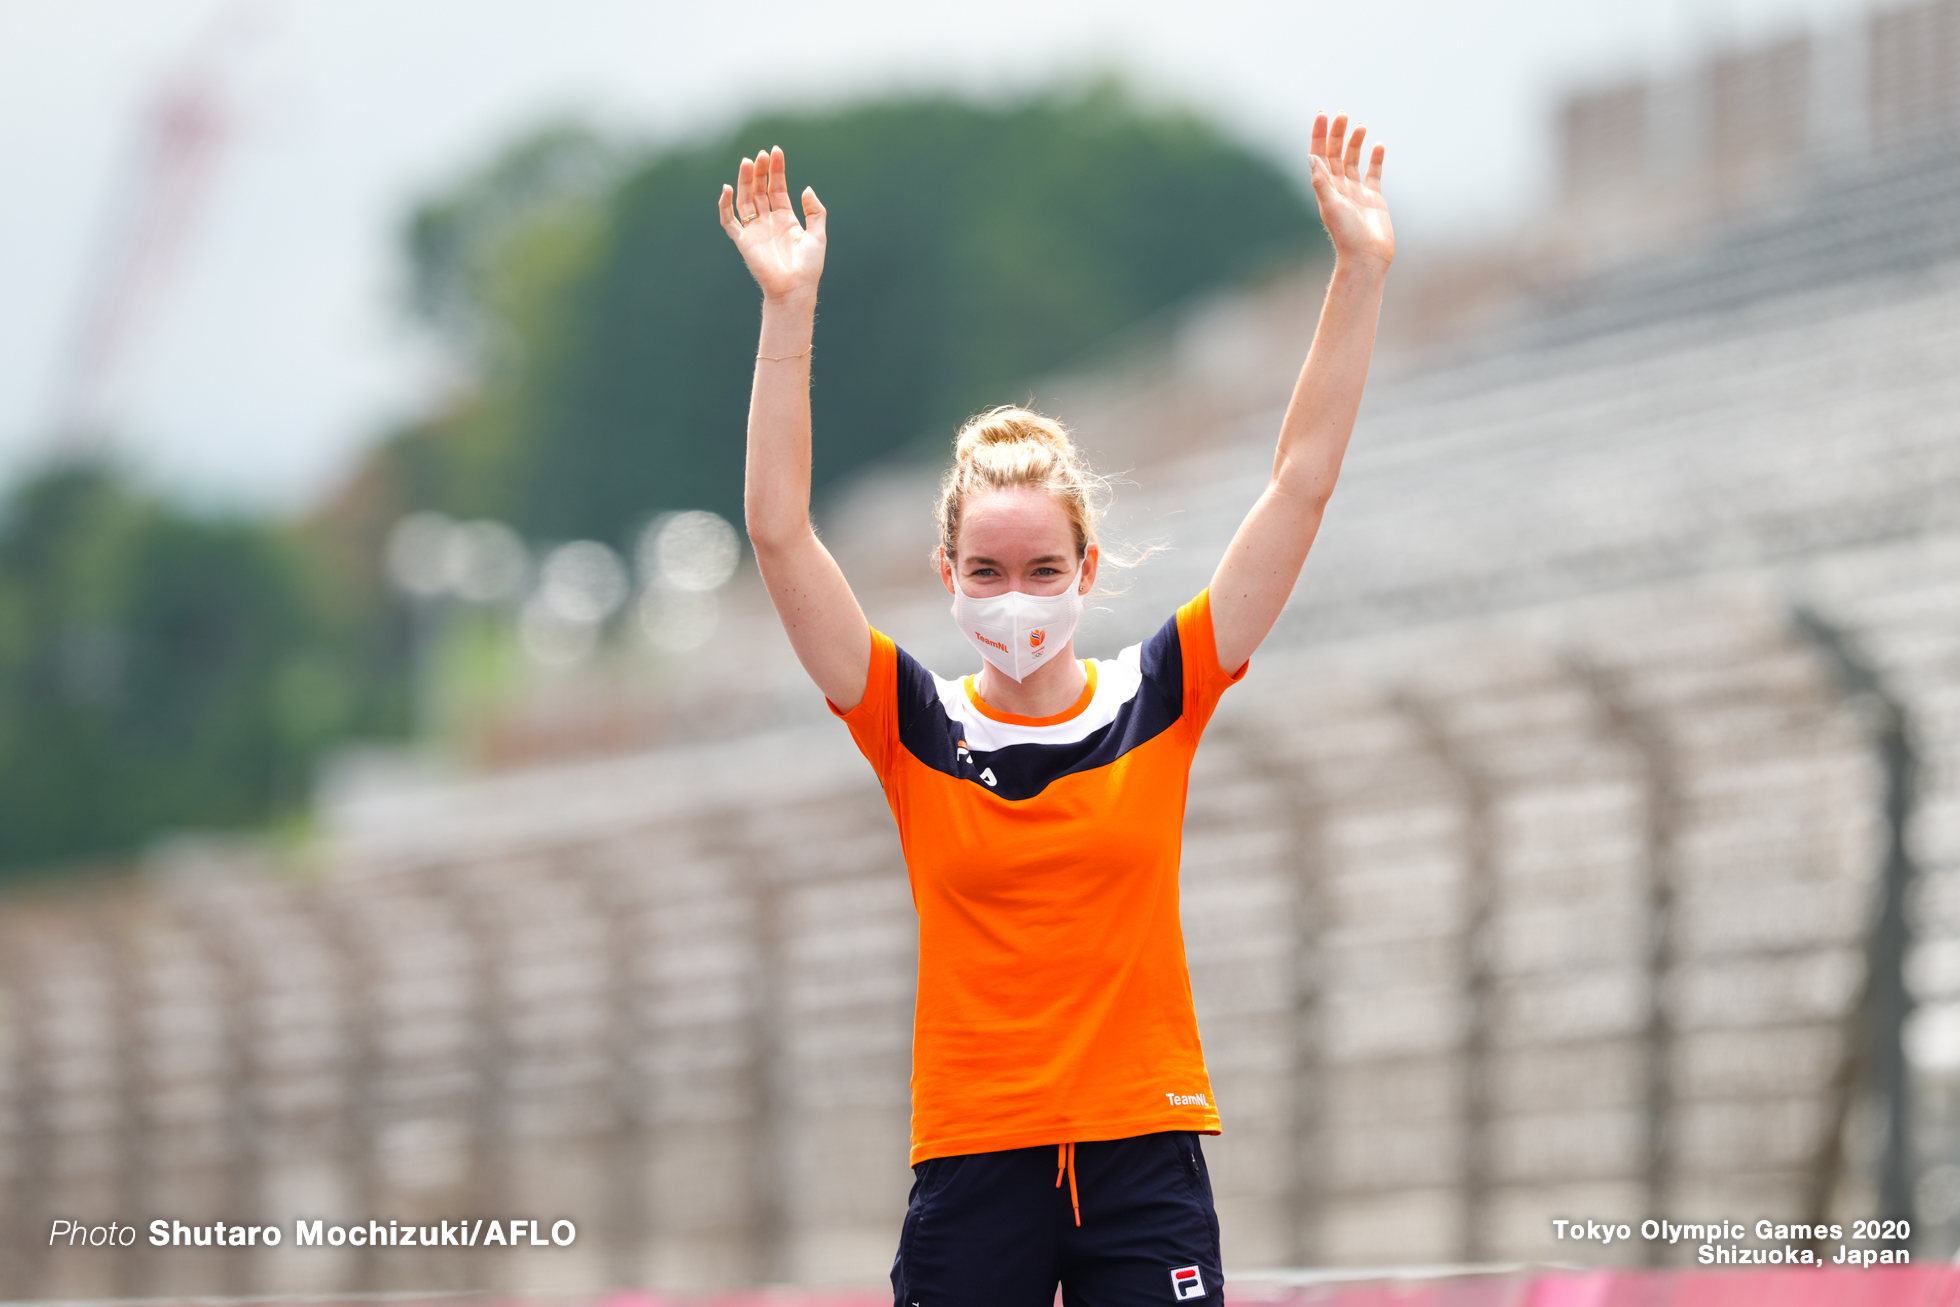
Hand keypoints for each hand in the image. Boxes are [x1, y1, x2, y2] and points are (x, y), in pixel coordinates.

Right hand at [720, 146, 826, 302]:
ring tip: (747, 162)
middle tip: (760, 154)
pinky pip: (729, 221)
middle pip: (760, 190)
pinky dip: (725, 205)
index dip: (776, 170)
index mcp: (786, 219)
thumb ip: (815, 211)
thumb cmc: (809, 267)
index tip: (776, 152)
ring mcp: (754, 230)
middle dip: (760, 171)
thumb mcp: (819, 235)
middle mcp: (768, 222)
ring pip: (745, 199)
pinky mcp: (743, 241)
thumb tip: (806, 189)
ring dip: (745, 181)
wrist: (795, 289)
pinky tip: (728, 189)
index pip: (777, 188)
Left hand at [1307, 113, 1392, 270]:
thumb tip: (1311, 157)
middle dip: (1338, 133)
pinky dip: (1376, 159)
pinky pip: (1374, 173)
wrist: (1368, 256)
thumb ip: (1321, 182)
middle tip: (1343, 114)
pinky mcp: (1374, 197)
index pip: (1319, 155)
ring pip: (1353, 160)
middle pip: (1336, 154)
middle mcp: (1339, 188)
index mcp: (1325, 189)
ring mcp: (1356, 192)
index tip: (1322, 114)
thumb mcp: (1332, 206)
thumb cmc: (1347, 235)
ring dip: (1355, 142)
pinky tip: (1378, 145)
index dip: (1319, 135)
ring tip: (1360, 126)